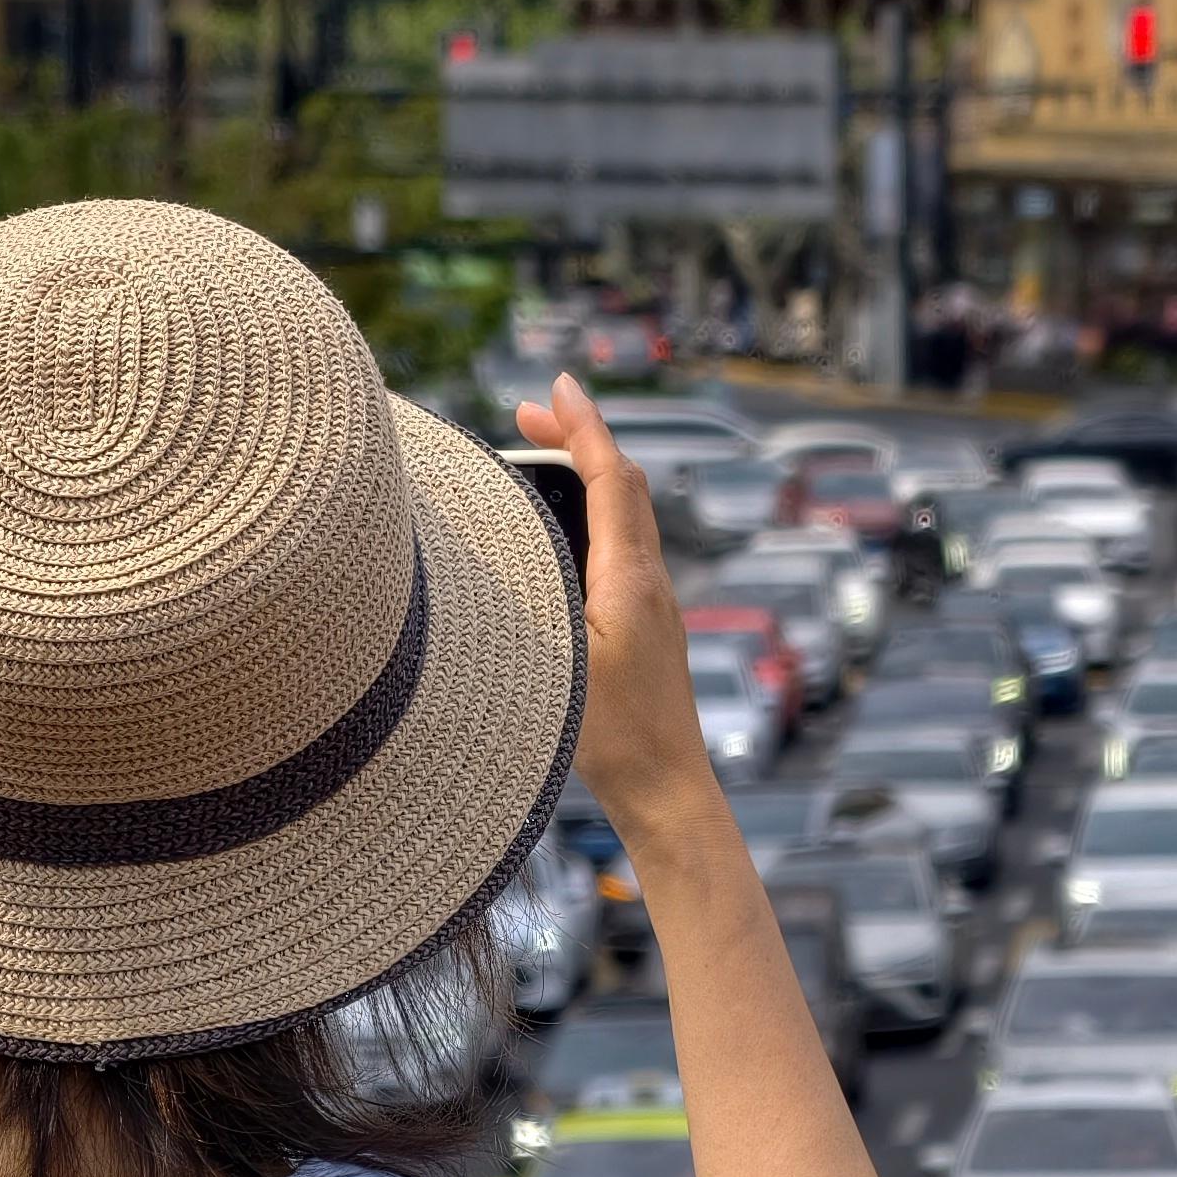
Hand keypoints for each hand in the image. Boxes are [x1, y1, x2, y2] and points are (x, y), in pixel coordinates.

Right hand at [512, 373, 719, 844]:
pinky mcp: (651, 630)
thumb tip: (507, 543)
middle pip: (624, 485)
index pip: (612, 476)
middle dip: (580, 439)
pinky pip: (625, 548)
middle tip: (530, 414)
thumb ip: (538, 595)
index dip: (584, 424)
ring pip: (628, 516)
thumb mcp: (561, 659)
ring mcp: (655, 606)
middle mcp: (651, 581)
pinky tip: (561, 539)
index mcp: (630, 577)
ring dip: (587, 477)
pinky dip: (593, 517)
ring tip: (540, 462)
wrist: (669, 793)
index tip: (557, 383)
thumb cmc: (614, 738)